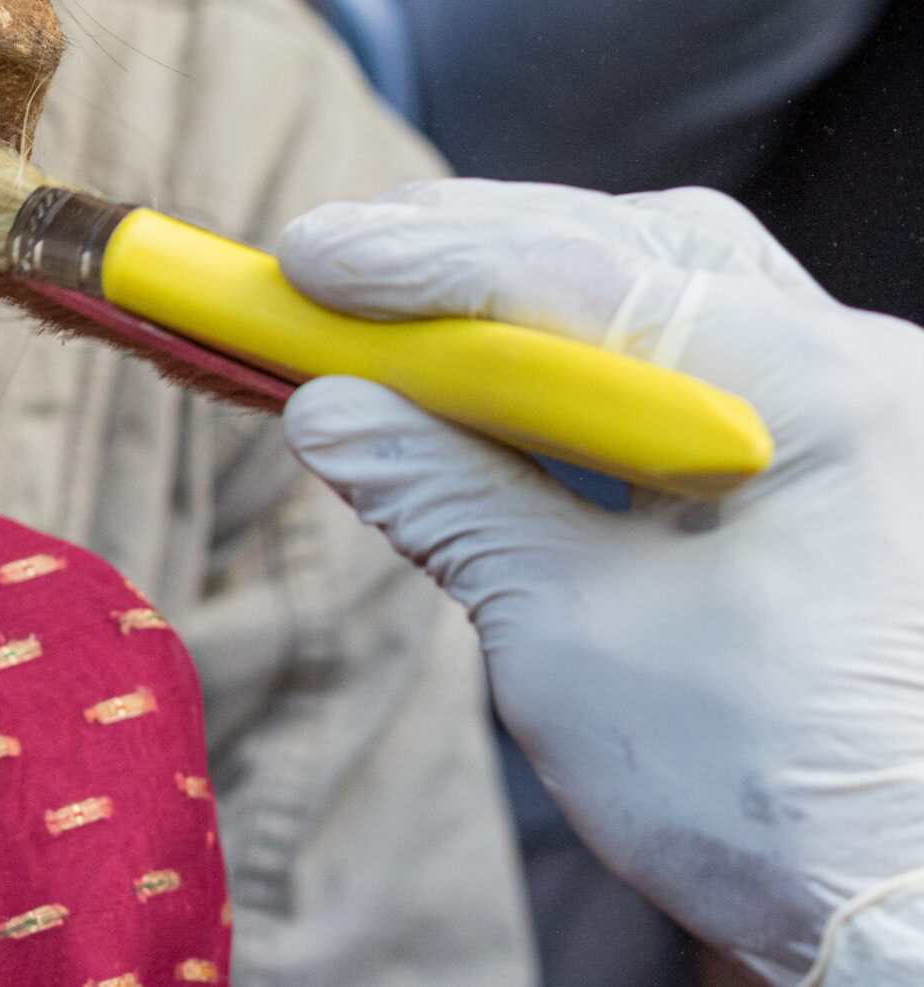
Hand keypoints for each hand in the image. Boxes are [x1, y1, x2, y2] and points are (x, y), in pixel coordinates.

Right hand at [277, 180, 923, 984]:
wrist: (906, 927)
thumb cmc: (771, 795)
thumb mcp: (571, 634)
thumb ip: (448, 497)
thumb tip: (328, 413)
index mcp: (826, 393)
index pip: (592, 269)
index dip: (428, 259)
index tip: (304, 259)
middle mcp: (864, 376)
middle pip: (643, 248)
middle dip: (479, 252)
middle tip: (338, 273)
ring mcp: (864, 421)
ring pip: (675, 293)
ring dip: (530, 299)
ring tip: (399, 319)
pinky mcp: (841, 472)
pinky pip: (700, 368)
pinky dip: (585, 362)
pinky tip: (498, 385)